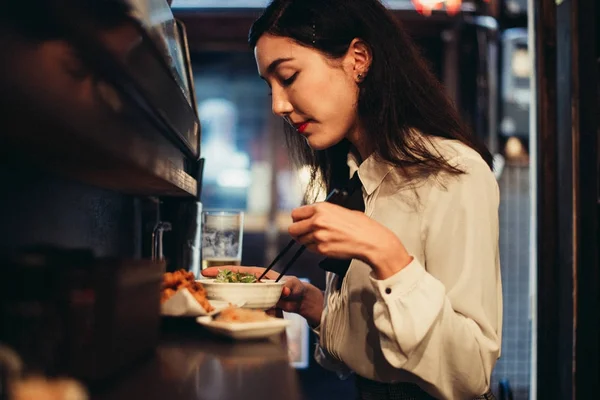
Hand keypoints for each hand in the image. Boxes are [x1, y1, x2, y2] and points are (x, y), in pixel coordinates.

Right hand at [201, 266, 322, 325]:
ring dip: (224, 294)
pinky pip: (244, 304)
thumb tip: (285, 289)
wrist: (300, 300)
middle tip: (202, 285)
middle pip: (232, 281)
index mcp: (259, 274)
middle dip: (217, 282)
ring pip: (236, 293)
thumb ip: (290, 286)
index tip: (207, 272)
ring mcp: (254, 293)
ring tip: (209, 297)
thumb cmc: (296, 287)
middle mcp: (254, 282)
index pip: (238, 271)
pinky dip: (236, 306)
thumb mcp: (294, 285)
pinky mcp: (256, 303)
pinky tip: (227, 310)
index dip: (222, 271)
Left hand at [288, 202, 412, 278]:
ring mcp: (318, 236)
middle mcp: (317, 221)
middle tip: (305, 233)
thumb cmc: (360, 225)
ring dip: (307, 241)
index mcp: (321, 208)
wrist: (371, 240)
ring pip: (301, 240)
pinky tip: (326, 244)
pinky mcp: (322, 249)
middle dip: (298, 231)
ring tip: (321, 238)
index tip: (300, 222)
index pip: (295, 213)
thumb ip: (322, 212)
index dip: (297, 219)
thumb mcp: (340, 210)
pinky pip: (310, 249)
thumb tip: (311, 216)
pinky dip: (315, 248)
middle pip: (293, 229)